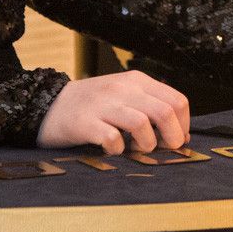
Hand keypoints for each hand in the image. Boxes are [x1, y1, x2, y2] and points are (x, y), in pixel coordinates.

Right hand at [35, 71, 189, 154]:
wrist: (49, 105)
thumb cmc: (94, 106)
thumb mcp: (125, 96)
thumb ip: (152, 109)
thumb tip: (181, 134)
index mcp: (137, 81)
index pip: (176, 100)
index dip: (183, 125)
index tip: (176, 139)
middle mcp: (122, 89)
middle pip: (164, 112)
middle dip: (172, 138)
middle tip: (163, 149)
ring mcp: (103, 104)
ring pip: (142, 124)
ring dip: (146, 144)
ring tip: (136, 149)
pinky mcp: (85, 122)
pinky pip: (112, 139)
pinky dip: (118, 150)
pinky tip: (113, 150)